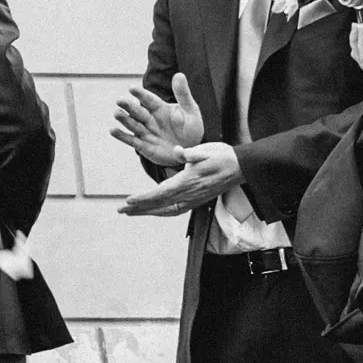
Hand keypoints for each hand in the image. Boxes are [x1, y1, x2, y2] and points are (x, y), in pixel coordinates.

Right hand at [111, 74, 205, 167]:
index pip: (149, 100)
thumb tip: (179, 74)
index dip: (141, 94)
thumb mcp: (190, 110)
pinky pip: (132, 140)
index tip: (131, 88)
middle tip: (120, 100)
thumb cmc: (191, 128)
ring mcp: (146, 132)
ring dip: (124, 119)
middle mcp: (150, 119)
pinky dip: (122, 136)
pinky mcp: (144, 146)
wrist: (190, 149)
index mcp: (160, 108)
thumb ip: (183, 94)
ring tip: (116, 113)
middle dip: (129, 106)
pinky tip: (113, 130)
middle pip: (138, 111)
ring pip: (133, 124)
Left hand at [119, 142, 243, 217]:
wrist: (241, 167)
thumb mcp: (205, 150)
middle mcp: (189, 194)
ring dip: (147, 212)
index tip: (128, 200)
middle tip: (121, 210)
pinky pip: (175, 210)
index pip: (161, 193)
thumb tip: (176, 151)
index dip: (144, 198)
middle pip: (159, 205)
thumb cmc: (222, 156)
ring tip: (130, 212)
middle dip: (139, 208)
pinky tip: (152, 211)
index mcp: (188, 182)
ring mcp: (193, 199)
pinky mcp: (196, 200)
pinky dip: (161, 212)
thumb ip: (189, 153)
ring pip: (165, 210)